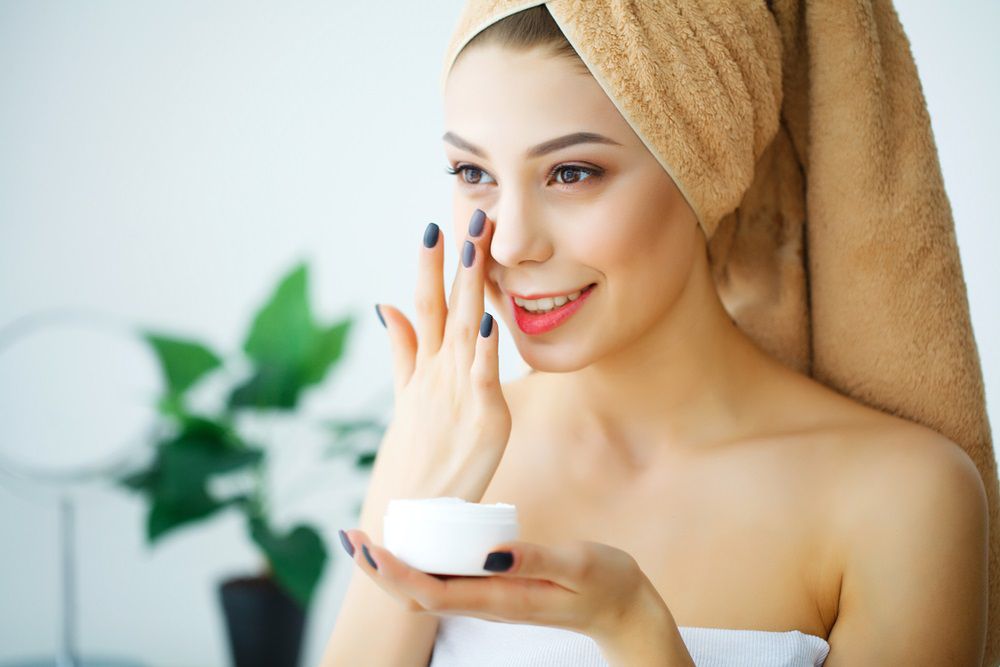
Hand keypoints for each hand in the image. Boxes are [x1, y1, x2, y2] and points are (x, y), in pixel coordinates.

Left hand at [339, 528, 690, 664]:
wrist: (624, 610)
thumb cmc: (605, 583)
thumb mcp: (578, 565)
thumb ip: (537, 559)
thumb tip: (491, 553)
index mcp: (500, 599)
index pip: (433, 593)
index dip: (395, 574)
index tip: (369, 548)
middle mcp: (487, 603)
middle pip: (417, 596)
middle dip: (379, 572)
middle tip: (351, 537)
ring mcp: (489, 597)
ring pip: (427, 590)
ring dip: (393, 569)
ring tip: (366, 539)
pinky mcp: (495, 587)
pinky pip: (445, 580)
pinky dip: (418, 564)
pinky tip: (411, 541)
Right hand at [360, 209, 511, 536]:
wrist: (414, 511)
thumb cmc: (415, 454)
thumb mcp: (407, 394)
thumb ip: (402, 350)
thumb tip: (386, 304)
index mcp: (425, 366)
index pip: (425, 304)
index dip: (429, 267)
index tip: (434, 228)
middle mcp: (439, 371)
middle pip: (445, 305)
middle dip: (456, 260)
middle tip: (468, 216)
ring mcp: (459, 391)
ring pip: (462, 328)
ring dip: (468, 286)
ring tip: (474, 247)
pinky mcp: (485, 416)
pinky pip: (483, 374)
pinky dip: (482, 346)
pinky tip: (486, 317)